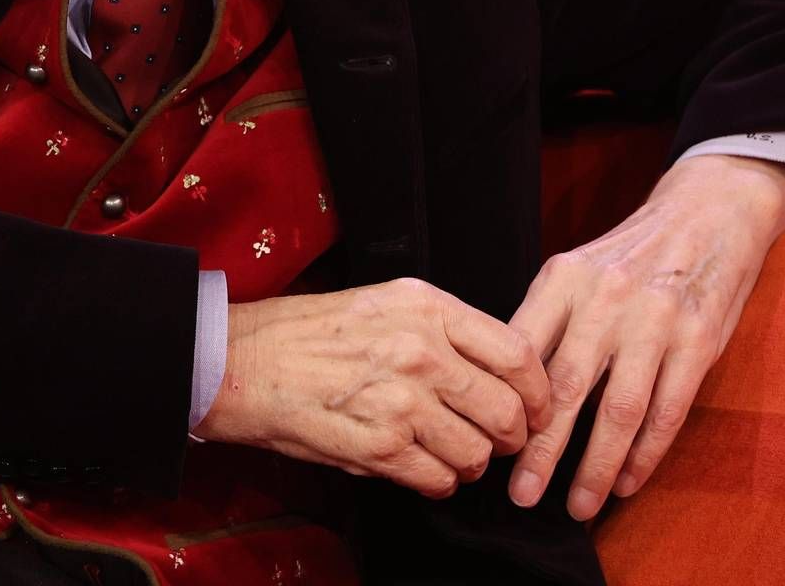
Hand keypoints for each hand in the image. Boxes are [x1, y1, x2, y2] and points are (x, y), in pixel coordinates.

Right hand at [193, 279, 550, 499]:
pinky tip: (421, 468)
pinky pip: (439, 481)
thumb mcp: (386, 301)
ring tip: (450, 454)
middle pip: (507, 411)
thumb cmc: (313, 331)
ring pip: (477, 453)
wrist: (245, 362)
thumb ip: (444, 328)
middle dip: (511, 435)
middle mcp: (422, 352)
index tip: (536, 406)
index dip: (539, 391)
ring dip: (471, 462)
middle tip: (498, 440)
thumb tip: (499, 367)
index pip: (518, 354)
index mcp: (428, 308)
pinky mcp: (379, 448)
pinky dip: (438, 483)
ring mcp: (402, 402)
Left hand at [505, 155, 784, 519]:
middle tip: (522, 495)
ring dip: (597, 466)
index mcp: (563, 277)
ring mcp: (655, 319)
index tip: (490, 446)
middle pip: (566, 388)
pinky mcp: (698, 341)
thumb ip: (547, 319)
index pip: (523, 351)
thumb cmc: (629, 254)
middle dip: (541, 450)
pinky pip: (667, 410)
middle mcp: (606, 297)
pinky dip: (646, 453)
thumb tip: (503, 385)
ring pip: (619, 410)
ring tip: (578, 504)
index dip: (505, 404)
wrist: (707, 212)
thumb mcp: (578, 268)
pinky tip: (628, 481)